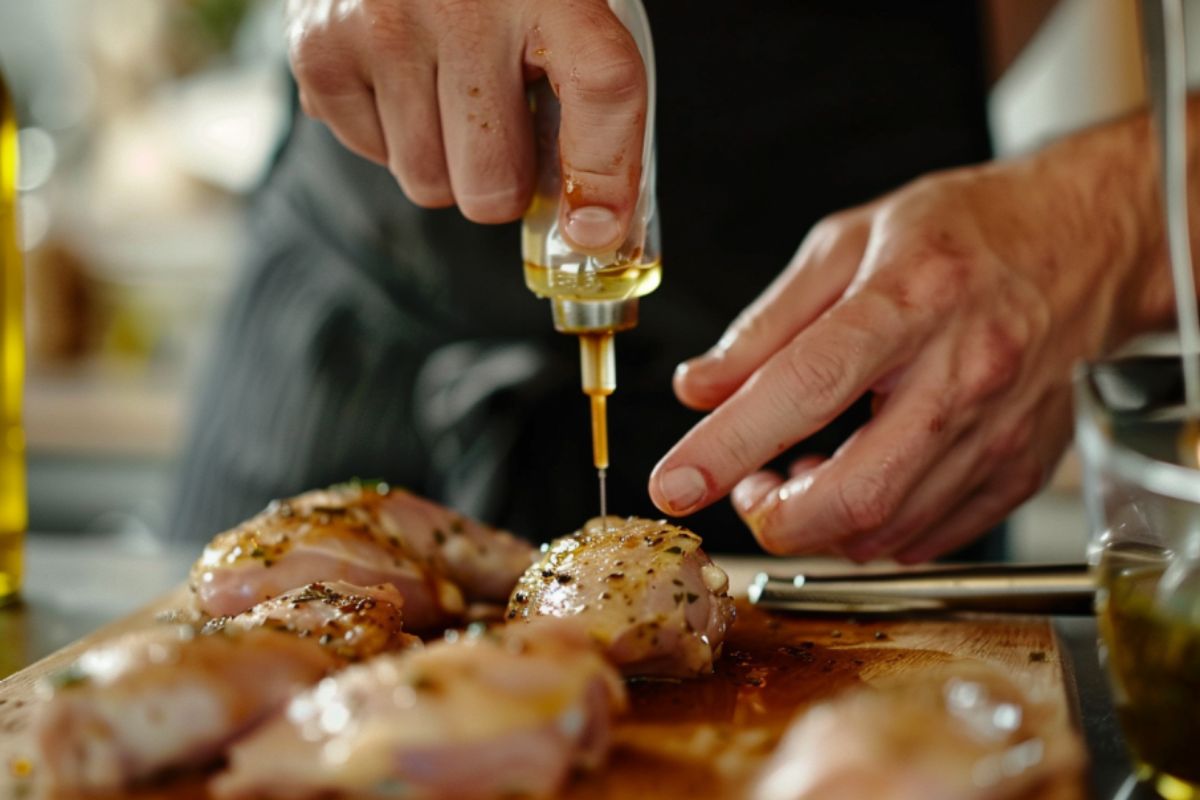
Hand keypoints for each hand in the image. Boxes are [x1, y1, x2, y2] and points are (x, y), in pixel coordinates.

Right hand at [284, 0, 646, 249]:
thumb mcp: (560, 15)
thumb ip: (591, 110)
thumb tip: (594, 232)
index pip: (600, 90)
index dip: (606, 175)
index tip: (594, 231)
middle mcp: (466, 2)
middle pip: (493, 186)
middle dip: (501, 180)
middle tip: (500, 124)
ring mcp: (385, 24)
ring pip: (428, 185)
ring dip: (442, 160)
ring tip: (444, 86)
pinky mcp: (322, 48)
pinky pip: (374, 157)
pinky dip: (390, 136)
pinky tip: (401, 74)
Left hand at [649, 118, 1168, 560]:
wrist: (1085, 242)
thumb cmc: (965, 232)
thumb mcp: (847, 243)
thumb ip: (765, 325)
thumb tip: (697, 389)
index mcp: (911, 300)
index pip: (807, 387)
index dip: (730, 446)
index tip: (674, 483)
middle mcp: (964, 374)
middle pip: (859, 492)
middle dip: (777, 518)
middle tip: (747, 489)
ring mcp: (1000, 432)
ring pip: (890, 531)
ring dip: (820, 524)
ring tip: (802, 471)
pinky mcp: (1019, 471)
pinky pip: (930, 539)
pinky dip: (872, 530)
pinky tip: (857, 481)